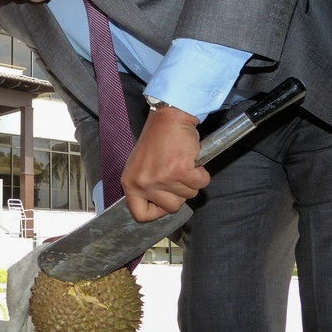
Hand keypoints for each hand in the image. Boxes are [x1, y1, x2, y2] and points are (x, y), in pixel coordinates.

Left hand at [122, 106, 209, 221]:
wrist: (169, 118)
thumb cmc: (158, 140)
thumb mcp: (140, 166)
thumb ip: (146, 186)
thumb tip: (159, 207)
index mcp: (130, 183)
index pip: (141, 214)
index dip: (157, 212)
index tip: (165, 202)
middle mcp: (143, 183)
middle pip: (171, 208)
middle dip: (180, 193)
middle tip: (176, 174)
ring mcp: (161, 178)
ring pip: (189, 196)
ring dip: (191, 181)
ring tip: (182, 163)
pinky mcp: (179, 171)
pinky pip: (200, 183)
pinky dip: (201, 173)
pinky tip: (191, 160)